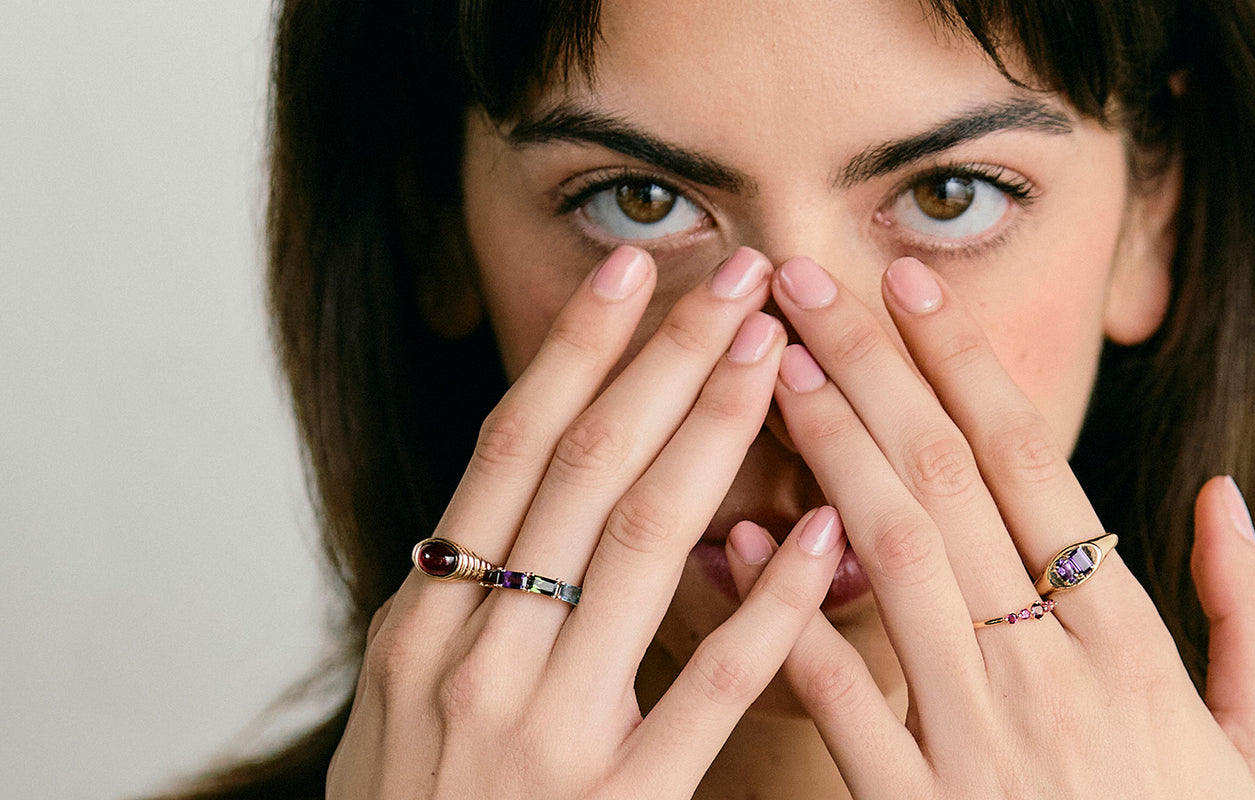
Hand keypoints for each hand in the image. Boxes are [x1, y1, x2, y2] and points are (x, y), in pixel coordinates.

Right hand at [327, 247, 845, 798]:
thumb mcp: (405, 709)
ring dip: (714, 439)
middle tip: (741, 278)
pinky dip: (762, 605)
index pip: (509, 455)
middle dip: (666, 364)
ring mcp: (539, 733)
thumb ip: (460, 612)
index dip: (577, 354)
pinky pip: (700, 690)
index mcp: (422, 627)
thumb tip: (515, 511)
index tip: (635, 270)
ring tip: (778, 357)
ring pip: (637, 549)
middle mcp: (473, 659)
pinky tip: (815, 534)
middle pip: (581, 474)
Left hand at [727, 255, 1254, 797]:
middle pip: (949, 487)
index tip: (909, 286)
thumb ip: (1249, 619)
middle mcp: (1050, 674)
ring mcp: (977, 741)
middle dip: (873, 371)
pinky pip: (839, 699)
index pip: (1037, 470)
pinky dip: (782, 616)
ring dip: (828, 454)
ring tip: (776, 367)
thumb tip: (1220, 498)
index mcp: (1131, 646)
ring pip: (891, 561)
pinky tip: (737, 543)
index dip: (967, 367)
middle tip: (807, 281)